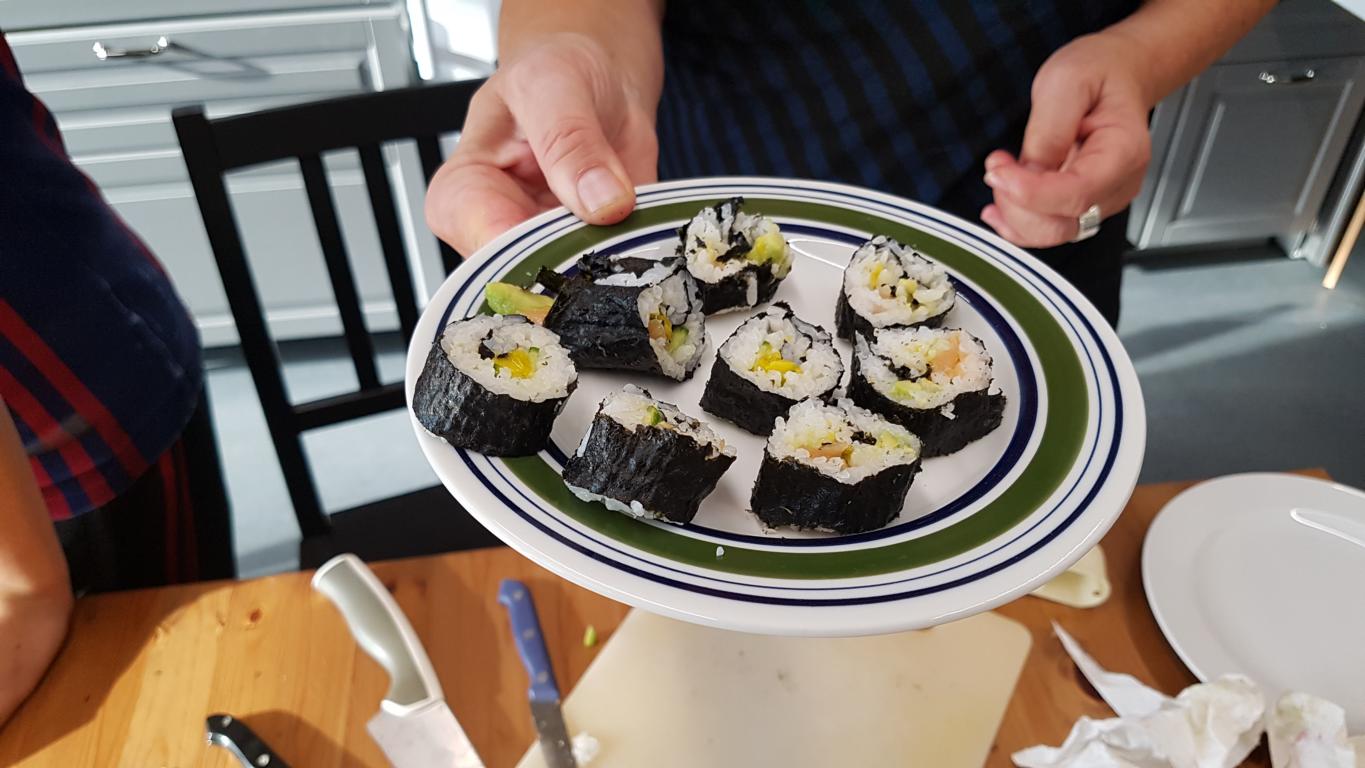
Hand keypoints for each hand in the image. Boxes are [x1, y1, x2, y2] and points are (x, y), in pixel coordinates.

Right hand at [425, 33, 658, 256]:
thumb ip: (572, 142)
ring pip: (573, 288)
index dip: (522, 256)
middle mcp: (501, 229)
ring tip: (630, 230)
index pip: (480, 242)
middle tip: (611, 239)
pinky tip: (647, 242)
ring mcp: (549, 248)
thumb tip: (601, 202)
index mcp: (465, 190)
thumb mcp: (555, 86)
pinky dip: (635, 265)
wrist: (600, 77)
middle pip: (526, 278)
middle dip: (573, 269)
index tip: (568, 247)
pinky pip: (613, 277)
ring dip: (609, 270)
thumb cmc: (554, 72)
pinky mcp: (592, 254)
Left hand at [981, 32, 1152, 248]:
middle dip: (1016, 204)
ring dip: (1014, 213)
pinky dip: (1018, 222)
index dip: (1031, 193)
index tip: (998, 172)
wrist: (1117, 72)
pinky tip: (1000, 204)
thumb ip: (1049, 129)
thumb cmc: (1100, 72)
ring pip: (1051, 232)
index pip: (1076, 194)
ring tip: (1000, 174)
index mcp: (1124, 153)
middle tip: (997, 165)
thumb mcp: (1067, 82)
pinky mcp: (1083, 204)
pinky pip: (1048, 228)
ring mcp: (1102, 199)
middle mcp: (1118, 184)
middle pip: (1061, 224)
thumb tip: (1029, 172)